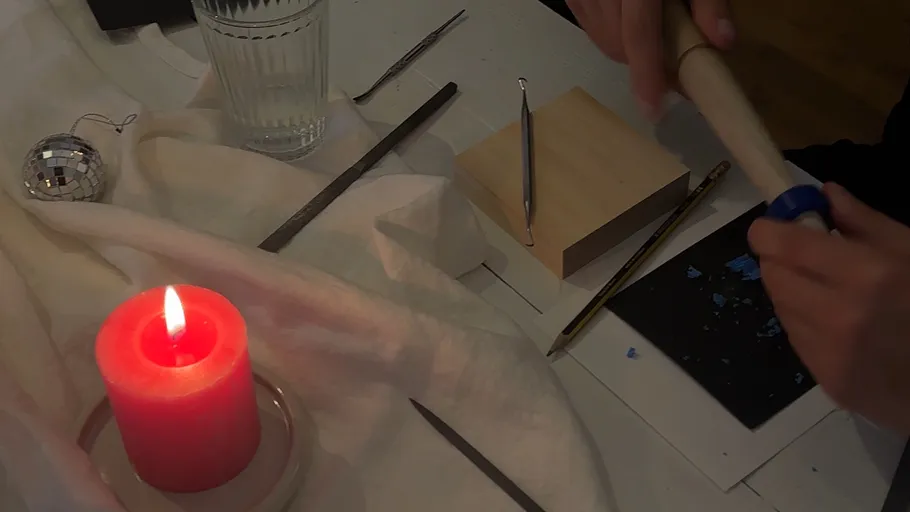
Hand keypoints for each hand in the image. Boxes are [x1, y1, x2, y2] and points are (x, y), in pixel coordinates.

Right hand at [566, 0, 734, 118]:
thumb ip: (709, 0)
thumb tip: (722, 43)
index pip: (639, 35)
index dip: (646, 75)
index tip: (653, 110)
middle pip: (618, 45)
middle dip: (645, 64)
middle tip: (675, 67)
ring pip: (603, 41)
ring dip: (629, 51)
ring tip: (654, 38)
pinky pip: (592, 28)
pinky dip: (613, 35)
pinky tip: (629, 23)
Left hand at [749, 183, 909, 432]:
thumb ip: (865, 223)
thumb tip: (826, 195)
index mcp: (867, 275)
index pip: (785, 245)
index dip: (769, 230)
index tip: (771, 226)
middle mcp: (840, 315)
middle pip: (773, 275)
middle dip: (781, 259)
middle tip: (804, 255)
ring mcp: (831, 354)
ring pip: (781, 306)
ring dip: (793, 291)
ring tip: (828, 290)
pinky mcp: (828, 381)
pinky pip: (796, 338)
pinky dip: (806, 322)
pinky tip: (837, 322)